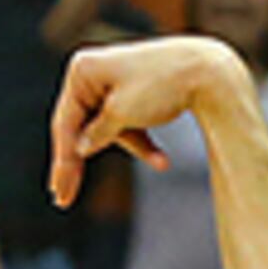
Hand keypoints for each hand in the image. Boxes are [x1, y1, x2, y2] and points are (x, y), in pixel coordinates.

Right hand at [46, 34, 252, 207]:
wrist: (207, 70)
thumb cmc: (161, 86)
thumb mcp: (123, 113)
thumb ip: (97, 133)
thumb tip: (79, 149)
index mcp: (82, 71)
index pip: (66, 123)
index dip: (63, 161)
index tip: (60, 191)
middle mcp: (93, 74)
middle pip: (81, 127)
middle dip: (80, 163)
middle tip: (64, 198)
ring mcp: (113, 83)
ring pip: (109, 128)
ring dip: (135, 147)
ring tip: (162, 162)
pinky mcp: (134, 93)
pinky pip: (130, 124)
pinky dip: (145, 143)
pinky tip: (164, 161)